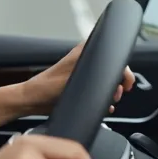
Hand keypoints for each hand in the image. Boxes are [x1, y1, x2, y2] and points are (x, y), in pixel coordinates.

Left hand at [21, 41, 135, 114]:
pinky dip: (102, 99)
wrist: (32, 100)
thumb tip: (116, 77)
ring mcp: (81, 73)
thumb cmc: (47, 87)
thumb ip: (97, 75)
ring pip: (107, 82)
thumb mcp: (76, 80)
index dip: (123, 71)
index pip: (113, 55)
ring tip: (108, 102)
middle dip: (117, 85)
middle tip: (115, 95)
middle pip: (112, 70)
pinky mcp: (78, 85)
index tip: (126, 84)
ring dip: (111, 94)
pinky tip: (103, 106)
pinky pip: (97, 90)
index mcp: (84, 52)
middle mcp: (84, 59)